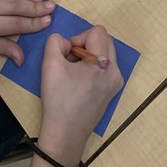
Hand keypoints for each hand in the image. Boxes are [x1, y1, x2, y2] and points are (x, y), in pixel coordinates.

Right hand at [37, 27, 123, 166]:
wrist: (65, 135)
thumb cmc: (58, 100)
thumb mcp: (50, 64)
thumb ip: (55, 42)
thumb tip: (67, 42)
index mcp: (104, 63)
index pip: (97, 31)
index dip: (79, 38)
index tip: (68, 55)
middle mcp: (116, 71)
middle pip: (104, 40)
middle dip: (85, 45)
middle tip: (69, 62)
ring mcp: (117, 82)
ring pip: (104, 53)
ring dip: (89, 56)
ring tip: (73, 73)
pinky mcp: (113, 91)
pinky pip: (105, 67)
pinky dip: (92, 67)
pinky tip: (79, 83)